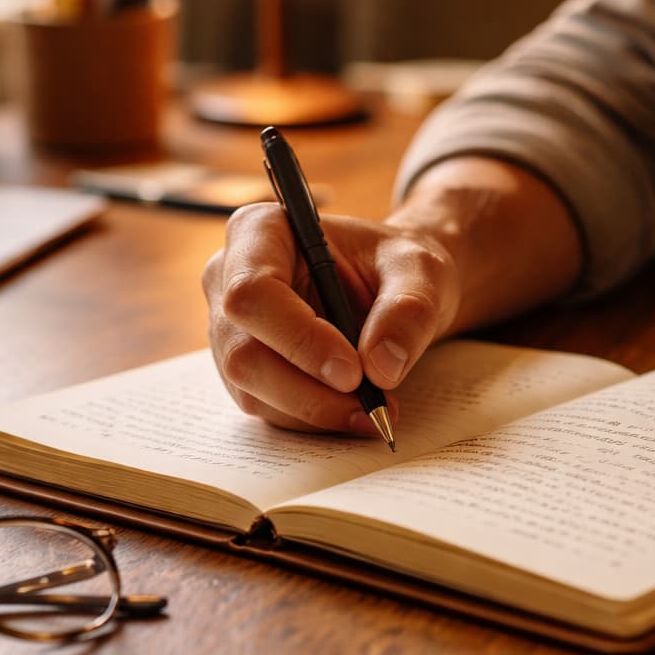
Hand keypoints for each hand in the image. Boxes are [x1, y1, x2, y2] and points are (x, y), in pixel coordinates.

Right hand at [202, 155, 581, 433]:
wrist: (403, 283)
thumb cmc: (410, 262)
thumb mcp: (425, 270)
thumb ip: (409, 308)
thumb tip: (384, 365)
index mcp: (258, 231)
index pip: (248, 291)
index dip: (295, 337)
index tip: (355, 370)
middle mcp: (228, 277)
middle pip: (239, 349)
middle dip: (305, 387)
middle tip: (371, 408)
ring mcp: (230, 329)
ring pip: (249, 388)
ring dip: (311, 413)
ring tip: (376, 417)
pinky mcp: (249, 368)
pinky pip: (265, 409)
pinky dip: (311, 423)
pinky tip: (360, 418)